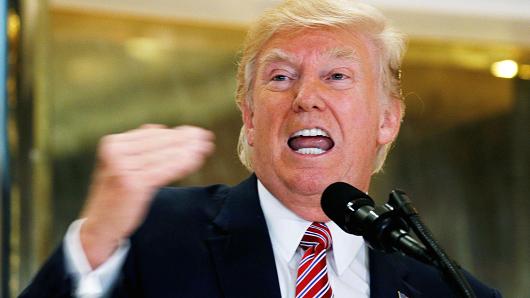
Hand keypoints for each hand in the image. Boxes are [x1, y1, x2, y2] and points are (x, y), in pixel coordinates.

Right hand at [79, 124, 214, 267]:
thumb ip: (139, 146)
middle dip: (187, 140)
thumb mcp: (121, 165)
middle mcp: (116, 152)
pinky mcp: (132, 184)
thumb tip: (162, 128)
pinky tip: (196, 161)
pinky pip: (164, 171)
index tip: (197, 132)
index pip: (152, 134)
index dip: (177, 133)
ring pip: (164, 156)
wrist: (100, 226)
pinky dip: (182, 164)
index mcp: (113, 144)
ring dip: (188, 151)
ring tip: (206, 149)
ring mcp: (123, 168)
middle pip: (160, 142)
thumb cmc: (115, 195)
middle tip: (207, 137)